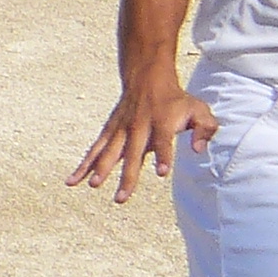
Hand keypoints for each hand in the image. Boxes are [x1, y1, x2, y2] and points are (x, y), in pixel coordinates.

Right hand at [70, 75, 212, 202]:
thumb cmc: (177, 100)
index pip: (164, 141)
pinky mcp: (110, 131)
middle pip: (133, 153)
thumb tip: (198, 150)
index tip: (162, 173)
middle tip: (121, 198)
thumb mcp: (199, 109)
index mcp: (162, 122)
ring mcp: (121, 129)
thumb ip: (205, 128)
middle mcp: (139, 126)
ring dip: (100, 169)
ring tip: (92, 186)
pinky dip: (84, 164)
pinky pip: (95, 149)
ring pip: (109, 151)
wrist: (148, 78)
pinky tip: (72, 181)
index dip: (164, 155)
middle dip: (127, 175)